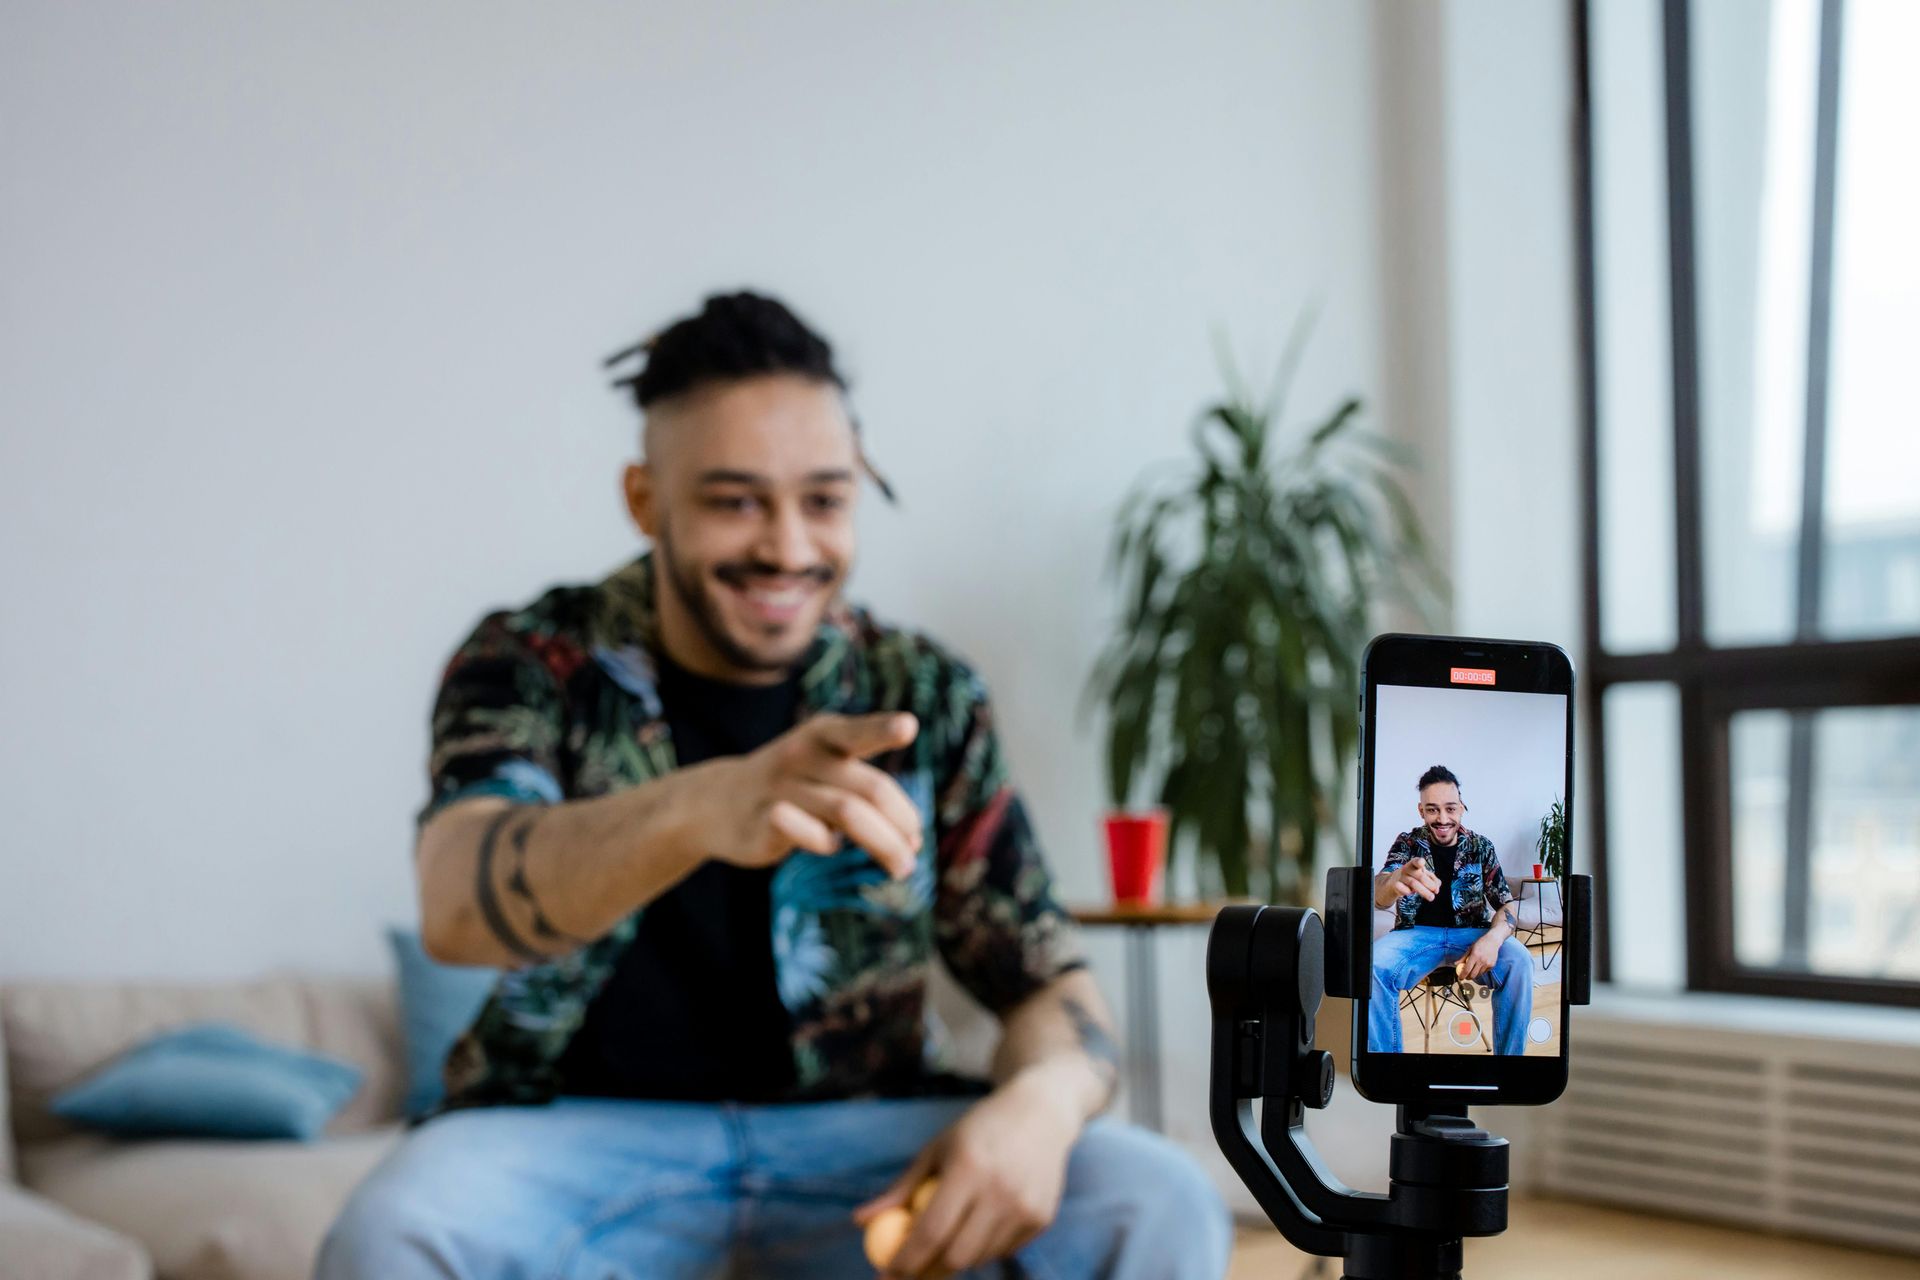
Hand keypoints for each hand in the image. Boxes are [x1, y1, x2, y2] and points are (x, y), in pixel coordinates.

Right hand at [680, 711, 921, 878]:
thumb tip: (914, 840)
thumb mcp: (825, 769)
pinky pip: (805, 832)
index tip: (908, 728)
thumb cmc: (791, 784)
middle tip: (915, 851)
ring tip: (902, 867)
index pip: (856, 732)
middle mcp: (802, 755)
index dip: (882, 729)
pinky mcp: (762, 820)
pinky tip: (830, 848)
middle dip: (901, 824)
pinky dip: (826, 843)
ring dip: (884, 844)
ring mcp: (781, 787)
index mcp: (822, 735)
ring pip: (847, 813)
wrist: (716, 801)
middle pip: (869, 789)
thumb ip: (867, 794)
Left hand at [854, 1071, 1079, 1277]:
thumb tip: (859, 1220)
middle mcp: (1000, 1190)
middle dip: (929, 1271)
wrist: (1040, 1113)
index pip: (932, 1230)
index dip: (906, 1259)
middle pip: (957, 1255)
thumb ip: (901, 1188)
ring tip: (947, 1237)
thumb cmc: (977, 1132)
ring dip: (956, 1258)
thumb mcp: (936, 1150)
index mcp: (969, 1168)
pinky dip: (984, 1247)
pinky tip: (982, 1221)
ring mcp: (1026, 1206)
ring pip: (980, 1257)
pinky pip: (1003, 1250)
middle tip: (910, 1271)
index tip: (887, 1273)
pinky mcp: (1042, 1218)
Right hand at [1380, 856, 1441, 904]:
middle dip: (1430, 884)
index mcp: (1414, 863)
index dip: (1419, 862)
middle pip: (1420, 876)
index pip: (1416, 861)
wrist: (1396, 881)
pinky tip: (1411, 893)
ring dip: (1424, 892)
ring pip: (1413, 883)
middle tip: (1436, 891)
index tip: (1422, 863)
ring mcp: (1401, 877)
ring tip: (1431, 897)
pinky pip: (1404, 890)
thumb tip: (1437, 889)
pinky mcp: (1396, 885)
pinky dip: (1409, 892)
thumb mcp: (1425, 876)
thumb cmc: (1414, 877)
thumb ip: (1433, 880)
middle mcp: (1407, 868)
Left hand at [1456, 933, 1502, 981]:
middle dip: (1468, 978)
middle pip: (1473, 975)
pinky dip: (1481, 971)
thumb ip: (1463, 957)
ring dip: (1474, 975)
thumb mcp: (1470, 949)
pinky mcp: (1492, 965)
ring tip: (1472, 971)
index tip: (1460, 978)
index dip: (1462, 975)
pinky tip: (1479, 967)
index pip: (1467, 969)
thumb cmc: (1480, 944)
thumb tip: (1455, 964)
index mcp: (1475, 956)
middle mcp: (1482, 961)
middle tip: (1465, 977)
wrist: (1492, 941)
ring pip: (1479, 974)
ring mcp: (1488, 964)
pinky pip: (1485, 972)